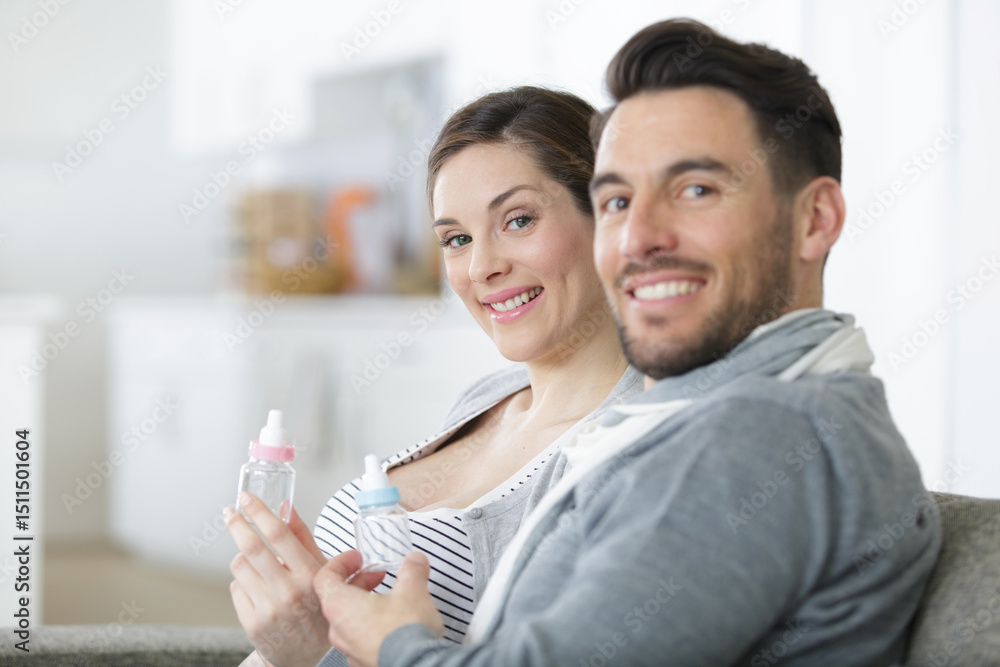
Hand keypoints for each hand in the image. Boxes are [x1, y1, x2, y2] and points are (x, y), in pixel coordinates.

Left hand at [226, 492, 331, 666]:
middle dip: (237, 525)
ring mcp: (269, 609)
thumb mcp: (322, 569)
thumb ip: (303, 538)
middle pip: (252, 548)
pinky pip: (236, 588)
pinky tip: (256, 586)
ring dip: (243, 557)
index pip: (280, 535)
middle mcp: (289, 592)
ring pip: (240, 567)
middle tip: (230, 513)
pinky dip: (243, 582)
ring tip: (254, 562)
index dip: (260, 512)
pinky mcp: (252, 623)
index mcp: (310, 575)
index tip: (247, 499)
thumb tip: (286, 508)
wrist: (312, 655)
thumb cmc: (319, 606)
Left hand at [314, 550, 443, 666]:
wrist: (416, 666)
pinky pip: (361, 639)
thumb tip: (414, 561)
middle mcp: (338, 630)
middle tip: (378, 575)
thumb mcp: (413, 590)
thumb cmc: (405, 633)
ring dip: (366, 604)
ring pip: (350, 620)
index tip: (356, 559)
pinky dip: (373, 626)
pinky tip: (394, 624)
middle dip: (359, 582)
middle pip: (337, 598)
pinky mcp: (362, 662)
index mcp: (340, 606)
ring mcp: (349, 649)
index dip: (341, 563)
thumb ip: (412, 569)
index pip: (324, 577)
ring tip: (390, 599)